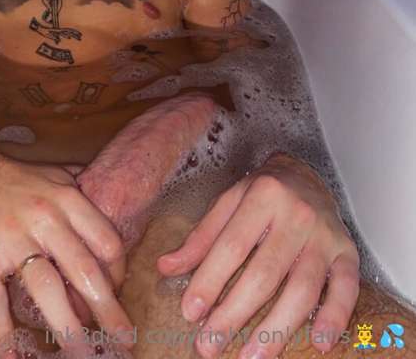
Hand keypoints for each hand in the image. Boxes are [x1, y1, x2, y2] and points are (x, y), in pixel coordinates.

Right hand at [0, 144, 132, 353]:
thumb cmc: (17, 178)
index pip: (105, 242)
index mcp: (66, 200)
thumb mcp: (57, 175)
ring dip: (67, 326)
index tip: (118, 293)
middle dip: (106, 309)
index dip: (118, 272)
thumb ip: (84, 196)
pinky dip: (3, 335)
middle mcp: (44, 220)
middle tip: (123, 340)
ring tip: (83, 354)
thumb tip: (113, 214)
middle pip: (83, 270)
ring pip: (46, 289)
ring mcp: (13, 241)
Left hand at [157, 153, 359, 358]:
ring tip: (252, 357)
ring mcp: (325, 236)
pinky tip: (319, 343)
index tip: (190, 312)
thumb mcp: (228, 202)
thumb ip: (201, 237)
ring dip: (278, 328)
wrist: (307, 174)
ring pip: (303, 288)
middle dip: (235, 314)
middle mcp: (296, 215)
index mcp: (262, 196)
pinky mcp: (348, 252)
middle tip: (210, 346)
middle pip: (264, 273)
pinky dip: (335, 316)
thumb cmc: (262, 192)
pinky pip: (346, 287)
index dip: (210, 280)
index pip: (232, 246)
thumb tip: (166, 267)